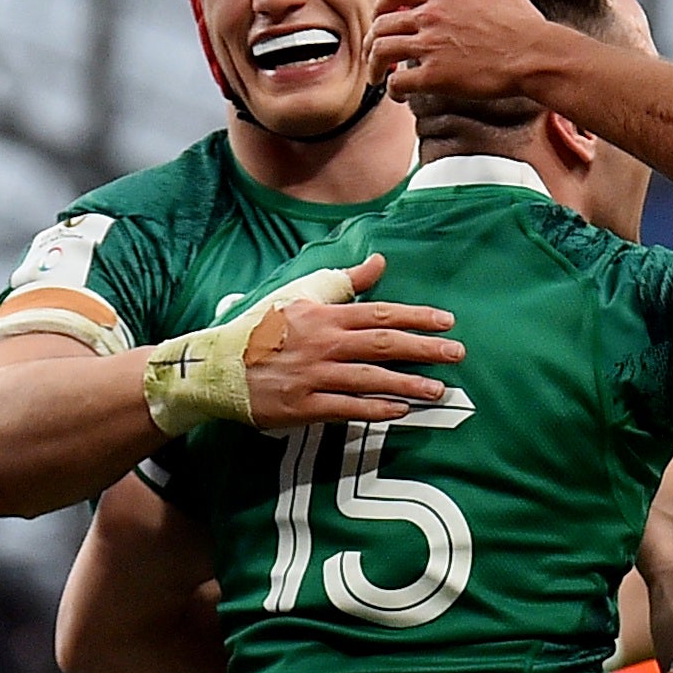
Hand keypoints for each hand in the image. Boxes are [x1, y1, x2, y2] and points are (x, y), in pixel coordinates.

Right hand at [142, 254, 463, 433]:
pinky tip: (401, 411)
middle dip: (424, 349)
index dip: (416, 317)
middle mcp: (322, 343)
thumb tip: (380, 261)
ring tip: (438, 389)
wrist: (216, 365)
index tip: (447, 322)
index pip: (380, 313)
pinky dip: (375, 409)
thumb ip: (344, 281)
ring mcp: (312, 375)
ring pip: (369, 379)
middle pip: (383, 344)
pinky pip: (346, 408)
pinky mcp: (302, 406)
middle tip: (457, 354)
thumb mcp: (301, 295)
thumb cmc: (263, 329)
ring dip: (407, 384)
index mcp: (324, 315)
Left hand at [369, 0, 554, 101]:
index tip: (379, 18)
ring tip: (378, 77)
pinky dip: (392, 90)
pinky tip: (400, 96)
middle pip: (382, 23)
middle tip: (375, 54)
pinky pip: (398, 82)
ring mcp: (431, 44)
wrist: (535, 56)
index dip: (380, 5)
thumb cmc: (522, 23)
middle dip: (372, 40)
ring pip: (382, 51)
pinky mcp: (436, 75)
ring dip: (375, 66)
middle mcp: (431, 14)